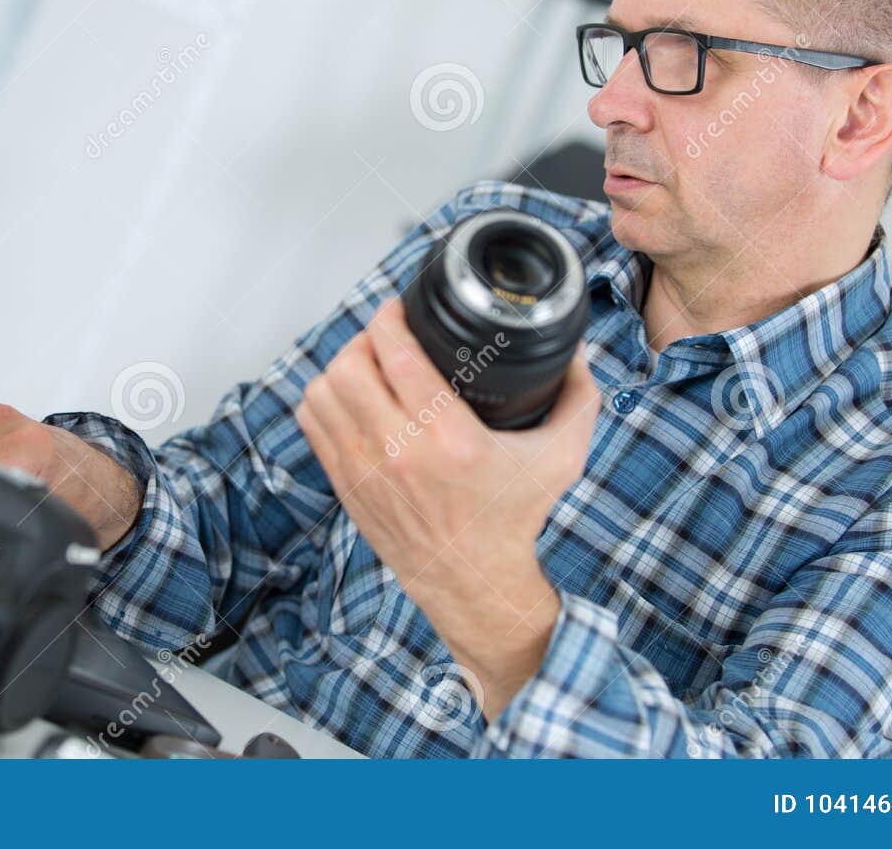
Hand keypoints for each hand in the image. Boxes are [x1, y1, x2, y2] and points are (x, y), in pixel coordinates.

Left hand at [294, 297, 601, 717]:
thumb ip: (578, 399)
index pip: (397, 356)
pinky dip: (324, 399)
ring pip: (323, 390)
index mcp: (449, 438)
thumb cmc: (512, 519)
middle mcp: (399, 451)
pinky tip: (349, 396)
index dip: (390, 318)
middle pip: (349, 365)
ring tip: (366, 365)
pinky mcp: (344, 483)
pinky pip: (312, 421)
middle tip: (384, 339)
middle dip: (364, 340)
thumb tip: (578, 352)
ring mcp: (364, 469)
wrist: (471, 581)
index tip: (399, 309)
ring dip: (340, 368)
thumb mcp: (562, 457)